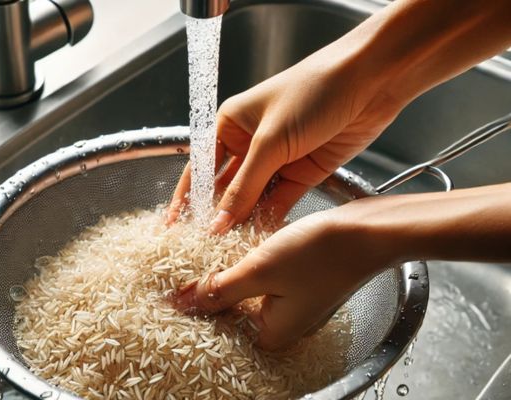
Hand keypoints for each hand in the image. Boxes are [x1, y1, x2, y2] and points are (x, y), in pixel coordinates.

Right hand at [167, 48, 402, 230]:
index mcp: (231, 125)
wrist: (370, 81)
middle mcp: (250, 143)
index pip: (202, 168)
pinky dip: (270, 219)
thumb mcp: (270, 139)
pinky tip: (258, 238)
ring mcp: (277, 160)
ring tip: (228, 249)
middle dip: (215, 215)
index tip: (174, 226)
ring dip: (243, 221)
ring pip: (253, 198)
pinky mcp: (303, 172)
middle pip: (226, 187)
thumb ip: (244, 185)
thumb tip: (217, 222)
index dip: (187, 198)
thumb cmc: (312, 92)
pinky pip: (279, 201)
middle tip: (202, 246)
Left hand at [174, 184, 510, 349]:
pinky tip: (233, 254)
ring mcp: (294, 307)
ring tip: (200, 262)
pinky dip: (247, 272)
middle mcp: (284, 327)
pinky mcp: (301, 286)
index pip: (220, 331)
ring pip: (247, 297)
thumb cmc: (320, 253)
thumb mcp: (259, 270)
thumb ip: (218, 290)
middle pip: (233, 316)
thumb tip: (181, 304)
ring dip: (226, 280)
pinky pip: (264, 285)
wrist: (368, 230)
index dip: (194, 311)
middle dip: (208, 293)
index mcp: (273, 335)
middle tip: (182, 273)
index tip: (170, 291)